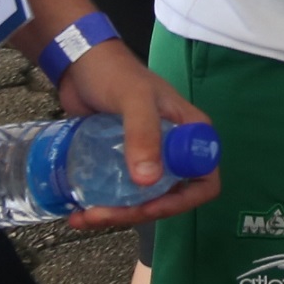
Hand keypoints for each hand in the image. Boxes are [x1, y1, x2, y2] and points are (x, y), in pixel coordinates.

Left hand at [51, 39, 221, 230]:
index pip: (204, 180)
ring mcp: (147, 159)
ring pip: (141, 201)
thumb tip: (147, 181)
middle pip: (168, 197)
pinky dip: (102, 207)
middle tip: (100, 215)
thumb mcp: (134, 98)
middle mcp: (173, 151)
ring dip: (115, 215)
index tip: (147, 206)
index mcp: (190, 135)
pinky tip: (80, 210)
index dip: (181, 201)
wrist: (80, 66)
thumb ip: (143, 133)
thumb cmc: (115, 74)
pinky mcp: (122, 164)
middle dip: (136, 213)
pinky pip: (120, 194)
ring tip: (83, 217)